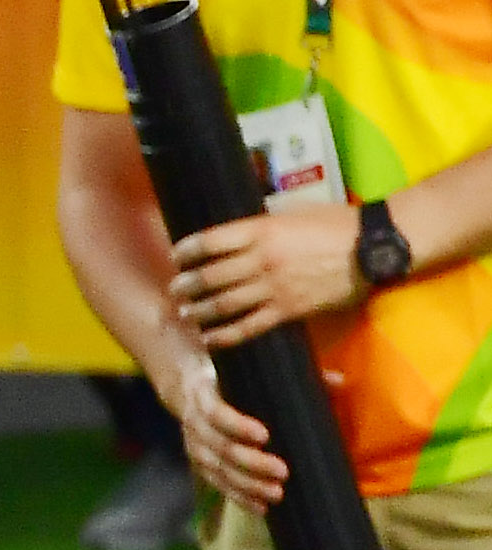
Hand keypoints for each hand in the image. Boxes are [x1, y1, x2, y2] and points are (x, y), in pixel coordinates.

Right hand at [162, 344, 288, 509]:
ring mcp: (195, 446)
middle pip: (220, 448)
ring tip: (277, 493)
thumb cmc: (232, 380)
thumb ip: (294, 376)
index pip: (216, 413)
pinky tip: (261, 507)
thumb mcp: (251, 371)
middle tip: (283, 471)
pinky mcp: (200, 464)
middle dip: (251, 463)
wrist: (190, 389)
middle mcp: (194, 423)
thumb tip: (339, 381)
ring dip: (247, 485)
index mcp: (205, 394)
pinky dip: (239, 497)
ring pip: (218, 470)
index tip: (265, 436)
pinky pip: (218, 484)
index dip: (237, 425)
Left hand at [171, 201, 365, 348]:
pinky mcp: (289, 310)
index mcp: (263, 230)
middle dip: (187, 285)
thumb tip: (240, 224)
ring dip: (199, 311)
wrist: (375, 248)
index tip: (176, 256)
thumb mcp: (296, 210)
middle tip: (175, 289)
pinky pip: (249, 327)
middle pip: (210, 276)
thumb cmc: (338, 223)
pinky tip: (211, 338)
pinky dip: (225, 335)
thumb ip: (265, 220)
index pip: (211, 241)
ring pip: (224, 305)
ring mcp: (275, 287)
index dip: (187, 250)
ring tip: (186, 313)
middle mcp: (263, 260)